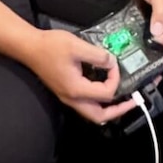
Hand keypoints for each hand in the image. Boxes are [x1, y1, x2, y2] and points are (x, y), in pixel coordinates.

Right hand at [23, 28, 137, 124]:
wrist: (29, 47)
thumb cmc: (50, 46)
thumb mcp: (77, 46)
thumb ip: (98, 55)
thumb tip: (112, 62)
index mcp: (76, 89)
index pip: (106, 93)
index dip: (115, 78)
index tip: (114, 63)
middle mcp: (72, 99)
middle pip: (99, 116)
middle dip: (118, 110)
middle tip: (133, 101)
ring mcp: (68, 97)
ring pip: (92, 112)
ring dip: (109, 108)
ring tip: (122, 99)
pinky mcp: (66, 92)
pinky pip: (86, 104)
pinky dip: (99, 101)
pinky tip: (104, 89)